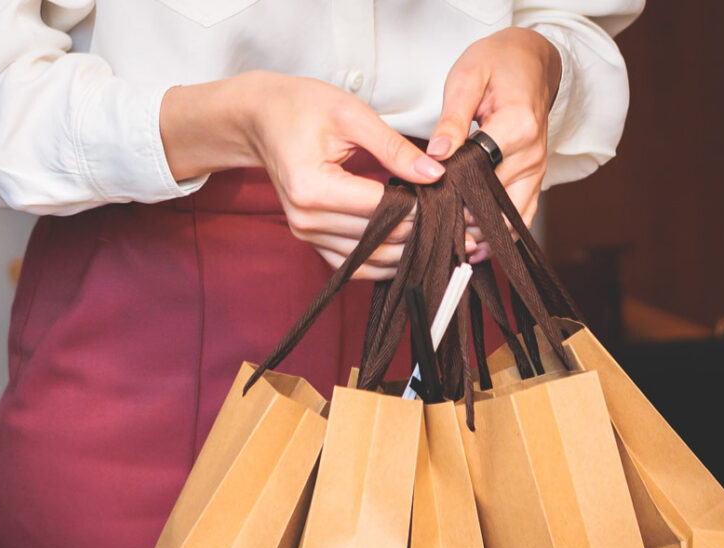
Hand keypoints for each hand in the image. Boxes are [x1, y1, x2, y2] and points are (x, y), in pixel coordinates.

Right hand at [161, 71, 454, 278]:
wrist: (261, 119)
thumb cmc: (301, 108)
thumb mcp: (351, 115)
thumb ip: (394, 148)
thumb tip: (435, 175)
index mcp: (312, 187)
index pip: (381, 209)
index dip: (422, 209)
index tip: (456, 204)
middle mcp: (306, 219)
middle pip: (378, 238)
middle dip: (422, 233)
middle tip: (462, 227)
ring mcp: (306, 234)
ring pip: (370, 259)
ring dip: (408, 253)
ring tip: (445, 240)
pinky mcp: (311, 240)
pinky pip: (354, 264)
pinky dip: (385, 260)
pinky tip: (413, 249)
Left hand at [427, 27, 562, 262]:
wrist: (529, 60)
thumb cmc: (494, 64)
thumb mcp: (466, 79)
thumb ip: (451, 119)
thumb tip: (435, 155)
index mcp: (517, 127)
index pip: (480, 174)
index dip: (451, 193)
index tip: (425, 206)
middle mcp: (533, 154)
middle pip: (496, 204)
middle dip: (463, 223)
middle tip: (429, 234)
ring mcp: (537, 170)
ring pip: (511, 220)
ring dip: (481, 235)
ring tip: (447, 246)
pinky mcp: (535, 179)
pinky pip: (521, 217)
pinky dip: (498, 234)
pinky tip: (473, 247)